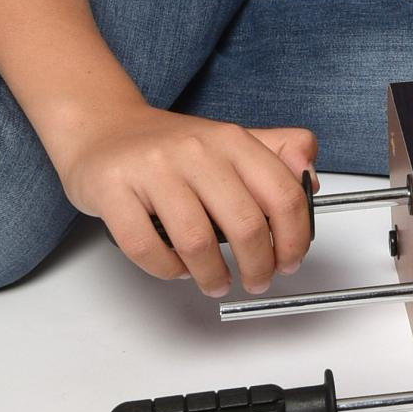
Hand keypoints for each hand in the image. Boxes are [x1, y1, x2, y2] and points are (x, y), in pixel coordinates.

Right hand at [59, 106, 317, 294]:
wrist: (102, 127)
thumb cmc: (169, 146)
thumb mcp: (228, 140)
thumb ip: (276, 153)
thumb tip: (310, 180)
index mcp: (231, 139)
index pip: (282, 193)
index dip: (294, 237)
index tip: (292, 259)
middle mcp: (195, 149)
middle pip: (245, 224)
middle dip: (259, 266)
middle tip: (258, 281)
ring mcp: (152, 169)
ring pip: (196, 241)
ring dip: (213, 276)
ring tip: (217, 284)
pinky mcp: (113, 189)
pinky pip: (146, 247)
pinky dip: (166, 269)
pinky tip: (176, 269)